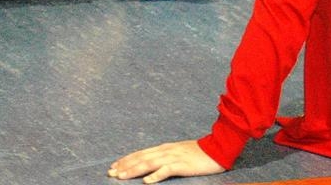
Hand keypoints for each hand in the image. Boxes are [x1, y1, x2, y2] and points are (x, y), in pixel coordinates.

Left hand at [108, 139, 223, 182]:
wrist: (219, 148)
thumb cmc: (200, 153)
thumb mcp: (180, 152)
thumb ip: (165, 157)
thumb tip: (151, 165)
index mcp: (165, 148)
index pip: (142, 153)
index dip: (127, 159)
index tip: (114, 166)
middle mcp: (167, 151)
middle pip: (142, 157)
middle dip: (125, 165)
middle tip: (111, 172)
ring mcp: (174, 157)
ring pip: (149, 163)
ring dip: (134, 169)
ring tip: (122, 176)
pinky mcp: (183, 164)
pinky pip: (167, 170)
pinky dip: (156, 175)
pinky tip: (147, 182)